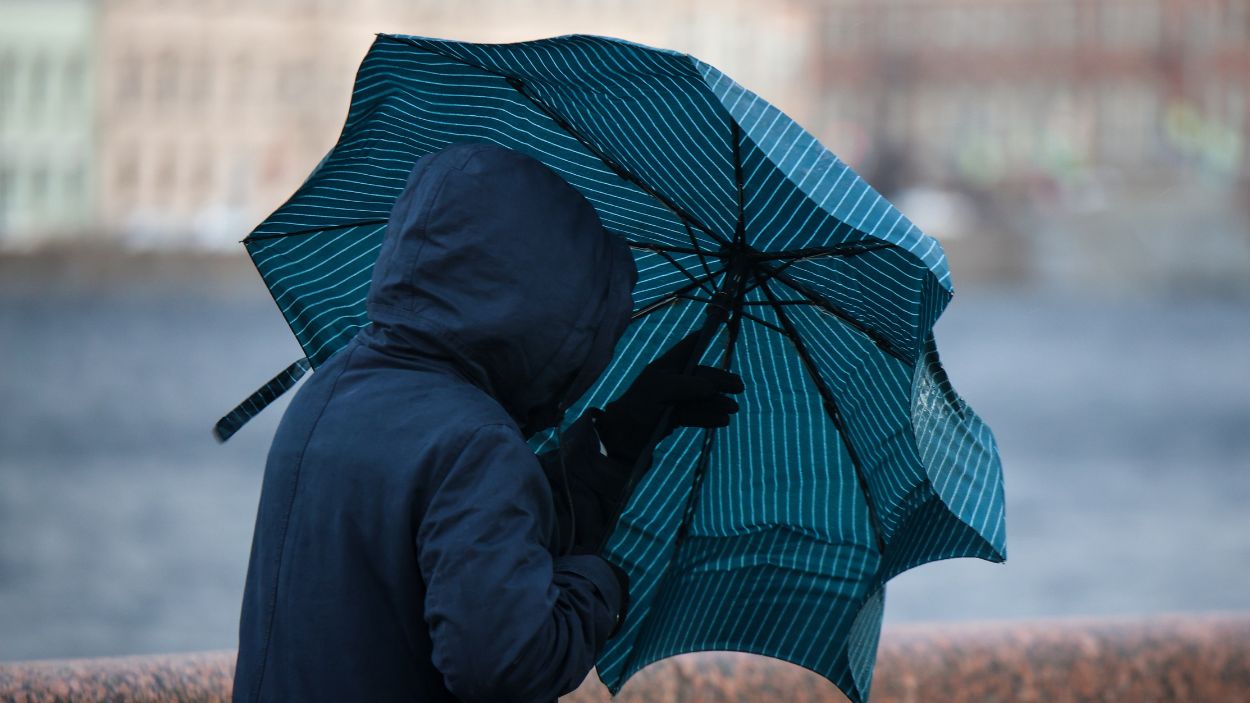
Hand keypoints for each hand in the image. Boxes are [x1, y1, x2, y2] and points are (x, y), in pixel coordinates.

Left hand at [593, 330, 743, 464]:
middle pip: (701, 376)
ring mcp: (674, 399)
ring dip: (718, 402)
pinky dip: (709, 416)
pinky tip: (722, 420)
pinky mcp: (674, 417)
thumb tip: (712, 386)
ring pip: (701, 398)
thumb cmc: (638, 406)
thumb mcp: (661, 390)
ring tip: (733, 409)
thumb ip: (687, 385)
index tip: (718, 331)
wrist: (624, 436)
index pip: (687, 349)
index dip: (702, 340)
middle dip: (720, 381)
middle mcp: (671, 380)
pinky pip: (696, 413)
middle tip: (739, 387)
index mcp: (665, 367)